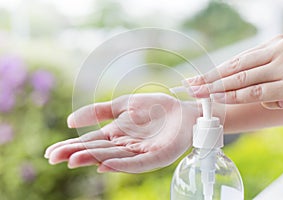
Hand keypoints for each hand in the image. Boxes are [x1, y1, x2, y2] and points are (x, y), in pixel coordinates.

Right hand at [44, 93, 199, 172]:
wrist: (183, 111)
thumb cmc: (155, 107)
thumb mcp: (123, 104)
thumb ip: (99, 111)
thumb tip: (70, 120)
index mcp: (116, 134)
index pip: (90, 141)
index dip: (70, 145)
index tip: (50, 152)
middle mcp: (125, 146)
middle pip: (97, 150)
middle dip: (76, 153)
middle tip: (53, 158)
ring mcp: (140, 153)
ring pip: (113, 157)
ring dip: (94, 158)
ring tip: (74, 159)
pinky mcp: (156, 157)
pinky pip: (137, 163)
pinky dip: (122, 165)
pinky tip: (106, 165)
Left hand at [185, 35, 282, 109]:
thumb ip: (260, 71)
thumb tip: (230, 84)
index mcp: (276, 44)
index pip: (237, 60)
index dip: (214, 71)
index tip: (196, 78)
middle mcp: (281, 52)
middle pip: (235, 68)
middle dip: (209, 80)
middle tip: (189, 86)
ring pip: (243, 80)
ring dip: (217, 89)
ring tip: (199, 94)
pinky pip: (258, 93)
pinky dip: (236, 97)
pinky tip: (219, 98)